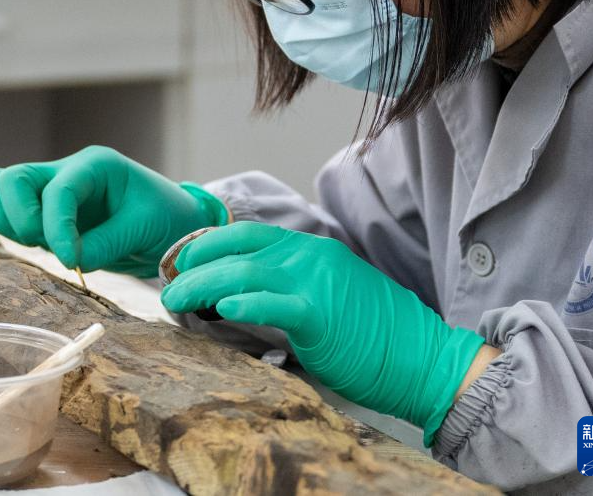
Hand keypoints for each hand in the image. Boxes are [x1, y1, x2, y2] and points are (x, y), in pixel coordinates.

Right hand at [0, 146, 226, 276]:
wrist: (171, 226)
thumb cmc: (166, 219)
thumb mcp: (144, 229)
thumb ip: (105, 244)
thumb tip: (69, 260)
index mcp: (96, 165)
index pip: (58, 190)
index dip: (56, 227)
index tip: (69, 260)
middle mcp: (66, 171)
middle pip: (10, 178)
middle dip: (19, 217)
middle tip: (43, 245)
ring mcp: (49, 190)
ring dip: (6, 222)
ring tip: (38, 244)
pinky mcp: (41, 211)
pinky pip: (3, 211)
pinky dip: (7, 229)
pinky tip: (37, 246)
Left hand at [160, 221, 484, 444]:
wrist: (425, 358)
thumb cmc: (375, 335)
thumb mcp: (328, 295)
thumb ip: (288, 287)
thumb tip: (238, 296)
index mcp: (310, 250)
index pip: (247, 234)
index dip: (207, 243)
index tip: (180, 260)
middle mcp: (310, 257)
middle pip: (238, 250)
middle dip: (194, 265)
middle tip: (167, 285)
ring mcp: (317, 283)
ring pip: (245, 274)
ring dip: (202, 286)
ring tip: (174, 300)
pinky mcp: (322, 316)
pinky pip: (275, 304)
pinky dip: (245, 304)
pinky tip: (220, 309)